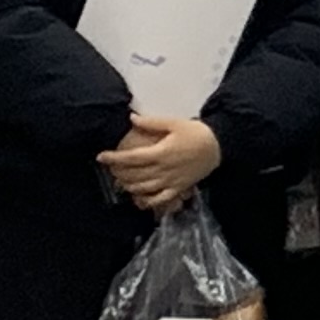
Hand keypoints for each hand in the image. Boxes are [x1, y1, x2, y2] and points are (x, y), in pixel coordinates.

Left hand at [99, 116, 220, 211]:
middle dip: (118, 172)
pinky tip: (139, 198)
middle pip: (134, 175)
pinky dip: (147, 201)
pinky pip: (159, 199)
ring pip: (143, 189)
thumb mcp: (175, 123)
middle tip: (110, 167)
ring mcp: (170, 182)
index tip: (101, 156)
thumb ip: (152, 122)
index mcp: (160, 153)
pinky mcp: (178, 189)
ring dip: (128, 186)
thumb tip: (132, 118)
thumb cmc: (196, 133)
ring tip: (120, 180)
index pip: (131, 158)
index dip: (114, 159)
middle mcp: (163, 170)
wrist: (218, 146)